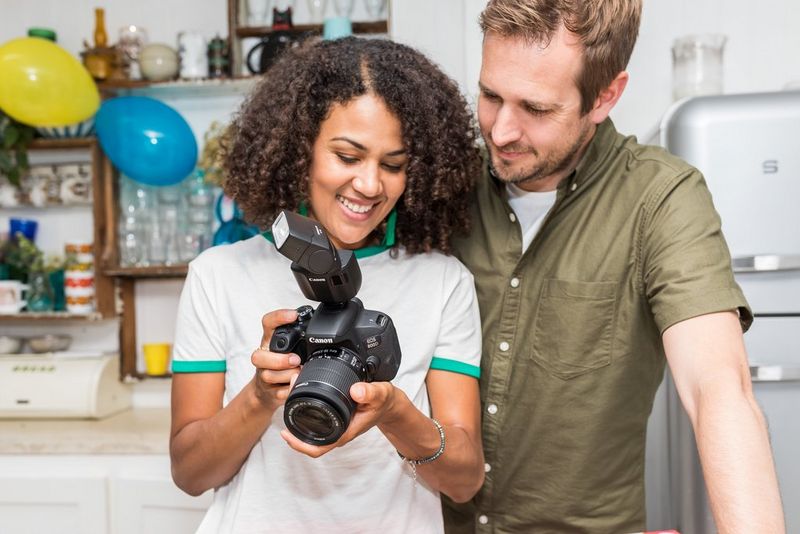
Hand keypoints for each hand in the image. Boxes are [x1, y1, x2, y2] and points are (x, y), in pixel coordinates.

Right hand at [250, 308, 301, 411]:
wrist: (266, 390)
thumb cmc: (281, 364)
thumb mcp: (289, 347)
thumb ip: (299, 337)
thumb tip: (320, 328)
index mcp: (270, 341)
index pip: (268, 323)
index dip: (278, 317)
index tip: (293, 315)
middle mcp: (264, 357)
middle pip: (258, 356)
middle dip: (279, 359)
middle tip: (296, 359)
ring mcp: (264, 375)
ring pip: (268, 375)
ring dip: (287, 375)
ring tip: (299, 373)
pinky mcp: (268, 391)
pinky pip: (277, 393)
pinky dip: (289, 390)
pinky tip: (295, 385)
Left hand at [280, 381, 399, 456]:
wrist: (389, 404)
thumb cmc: (384, 402)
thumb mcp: (380, 394)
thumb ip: (370, 392)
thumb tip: (355, 391)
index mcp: (344, 431)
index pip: (317, 448)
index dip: (298, 445)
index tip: (285, 433)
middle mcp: (337, 432)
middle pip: (309, 441)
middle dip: (293, 429)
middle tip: (284, 405)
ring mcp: (336, 427)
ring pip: (311, 432)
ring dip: (298, 420)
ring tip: (290, 397)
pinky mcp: (335, 420)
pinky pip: (316, 424)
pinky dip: (305, 414)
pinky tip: (300, 400)